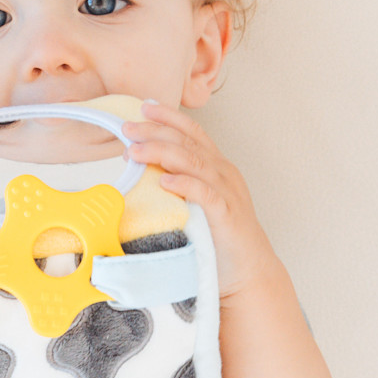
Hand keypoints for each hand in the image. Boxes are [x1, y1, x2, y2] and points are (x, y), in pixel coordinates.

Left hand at [122, 101, 278, 298]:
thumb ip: (176, 186)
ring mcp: (227, 193)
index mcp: (216, 167)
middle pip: (188, 143)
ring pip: (194, 163)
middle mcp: (223, 173)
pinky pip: (205, 194)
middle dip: (156, 131)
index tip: (144, 106)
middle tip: (128, 128)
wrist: (249, 272)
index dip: (169, 117)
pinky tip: (165, 180)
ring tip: (135, 150)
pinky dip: (185, 184)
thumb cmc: (218, 238)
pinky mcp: (227, 215)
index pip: (192, 132)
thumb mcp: (196, 204)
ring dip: (162, 153)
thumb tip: (142, 174)